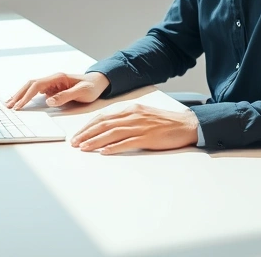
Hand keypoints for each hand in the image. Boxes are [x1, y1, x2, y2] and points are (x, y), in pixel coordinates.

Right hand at [5, 72, 108, 109]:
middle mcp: (52, 78)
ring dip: (20, 95)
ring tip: (10, 103)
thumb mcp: (81, 92)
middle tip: (8, 105)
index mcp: (58, 78)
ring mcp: (52, 83)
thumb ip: (65, 96)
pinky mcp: (52, 88)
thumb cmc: (91, 87)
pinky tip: (21, 101)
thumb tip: (48, 101)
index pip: (36, 86)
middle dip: (18, 95)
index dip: (26, 96)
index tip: (19, 106)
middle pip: (30, 84)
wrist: (98, 82)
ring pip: (31, 87)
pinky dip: (27, 96)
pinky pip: (36, 91)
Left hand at [71, 103, 198, 154]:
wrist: (186, 125)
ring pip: (112, 133)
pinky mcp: (147, 137)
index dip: (88, 125)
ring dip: (95, 140)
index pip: (103, 117)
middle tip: (75, 142)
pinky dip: (114, 147)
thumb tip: (109, 127)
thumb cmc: (165, 122)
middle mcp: (132, 116)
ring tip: (84, 147)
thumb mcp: (143, 115)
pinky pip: (127, 142)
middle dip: (86, 133)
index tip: (78, 134)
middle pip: (104, 124)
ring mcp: (140, 126)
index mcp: (130, 109)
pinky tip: (104, 151)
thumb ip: (127, 119)